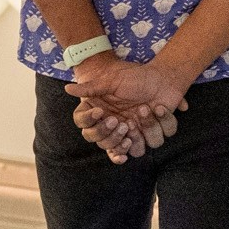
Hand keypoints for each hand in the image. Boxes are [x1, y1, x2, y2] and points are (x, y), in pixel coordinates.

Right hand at [70, 55, 186, 160]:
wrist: (162, 76)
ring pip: (133, 151)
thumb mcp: (111, 80)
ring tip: (142, 112)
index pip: (87, 132)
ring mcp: (134, 133)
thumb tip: (67, 89)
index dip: (93, 127)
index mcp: (102, 117)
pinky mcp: (152, 134)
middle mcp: (115, 128)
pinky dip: (159, 125)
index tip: (99, 112)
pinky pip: (154, 142)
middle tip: (121, 122)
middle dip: (113, 136)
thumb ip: (90, 87)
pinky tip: (159, 109)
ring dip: (139, 135)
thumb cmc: (134, 77)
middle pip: (105, 146)